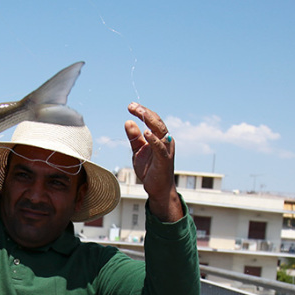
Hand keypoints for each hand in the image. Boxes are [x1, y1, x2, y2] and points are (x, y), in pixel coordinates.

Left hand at [125, 103, 182, 221]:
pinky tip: (146, 133)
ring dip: (149, 121)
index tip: (131, 105)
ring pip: (160, 131)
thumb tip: (128, 122)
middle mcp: (166, 140)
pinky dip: (154, 139)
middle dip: (144, 112)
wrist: (158, 189)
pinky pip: (160, 147)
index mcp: (160, 137)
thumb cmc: (150, 169)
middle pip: (156, 122)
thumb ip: (134, 137)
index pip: (152, 120)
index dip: (142, 112)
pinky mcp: (165, 159)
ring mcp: (167, 149)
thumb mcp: (138, 151)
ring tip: (139, 113)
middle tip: (132, 106)